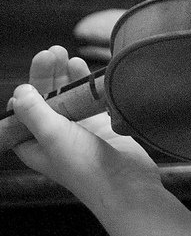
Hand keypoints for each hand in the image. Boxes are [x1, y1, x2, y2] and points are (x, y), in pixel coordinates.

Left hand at [10, 46, 158, 209]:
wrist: (126, 183)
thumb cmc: (85, 166)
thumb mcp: (52, 136)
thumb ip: (34, 112)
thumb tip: (19, 91)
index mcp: (33, 144)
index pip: (23, 111)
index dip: (27, 89)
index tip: (37, 66)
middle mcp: (54, 137)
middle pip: (45, 99)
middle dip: (47, 76)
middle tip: (52, 52)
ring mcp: (78, 130)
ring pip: (68, 97)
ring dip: (66, 76)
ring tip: (67, 55)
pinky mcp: (101, 126)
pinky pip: (90, 100)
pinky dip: (87, 85)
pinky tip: (85, 69)